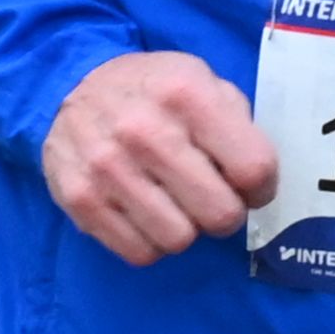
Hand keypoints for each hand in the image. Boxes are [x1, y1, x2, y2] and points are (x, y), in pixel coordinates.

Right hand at [41, 50, 276, 266]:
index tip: (250, 185)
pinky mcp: (80, 200)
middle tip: (213, 198)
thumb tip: (256, 181)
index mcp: (186, 96)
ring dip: (186, 228)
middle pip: (219, 213)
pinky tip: (147, 213)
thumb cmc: (154, 90)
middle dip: (226, 212)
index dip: (261, 186)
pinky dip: (151, 241)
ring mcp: (107, 168)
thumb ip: (237, 124)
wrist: (74, 85)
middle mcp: (144, 131)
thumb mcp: (203, 80)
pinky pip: (140, 253)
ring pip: (179, 239)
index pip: (252, 169)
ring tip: (176, 204)